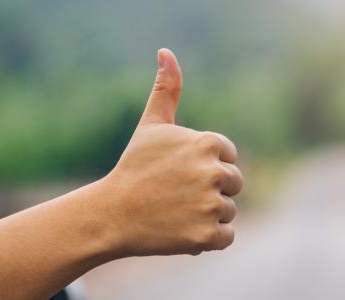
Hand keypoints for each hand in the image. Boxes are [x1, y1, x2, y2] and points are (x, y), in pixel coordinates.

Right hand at [93, 48, 242, 256]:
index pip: (228, 157)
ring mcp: (210, 205)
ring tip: (175, 211)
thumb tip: (166, 51)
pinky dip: (207, 238)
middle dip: (209, 190)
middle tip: (176, 193)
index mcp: (208, 143)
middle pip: (233, 184)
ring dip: (206, 215)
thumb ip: (167, 88)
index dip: (204, 166)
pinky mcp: (206, 236)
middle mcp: (213, 172)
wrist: (111, 214)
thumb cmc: (134, 167)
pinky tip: (181, 229)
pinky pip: (225, 238)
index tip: (179, 171)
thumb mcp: (151, 125)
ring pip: (228, 211)